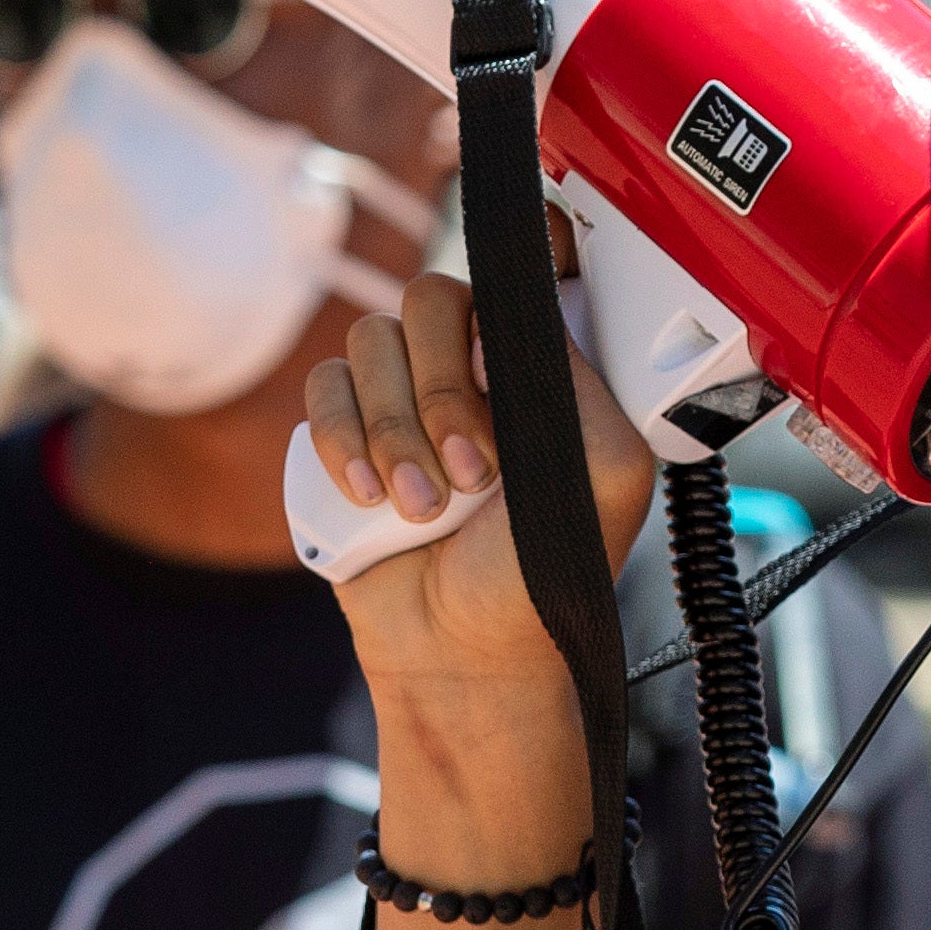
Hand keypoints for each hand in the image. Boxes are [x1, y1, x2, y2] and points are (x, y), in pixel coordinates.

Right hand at [300, 263, 658, 697]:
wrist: (465, 649)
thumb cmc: (543, 573)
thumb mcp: (607, 476)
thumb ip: (582, 382)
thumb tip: (513, 318)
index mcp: (537, 366)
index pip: (510, 279)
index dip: (500, 301)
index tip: (500, 362)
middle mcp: (468, 367)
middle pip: (431, 299)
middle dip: (443, 391)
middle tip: (471, 474)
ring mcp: (400, 393)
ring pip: (371, 340)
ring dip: (396, 430)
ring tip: (423, 509)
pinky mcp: (343, 429)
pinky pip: (323, 386)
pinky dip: (345, 443)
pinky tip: (374, 500)